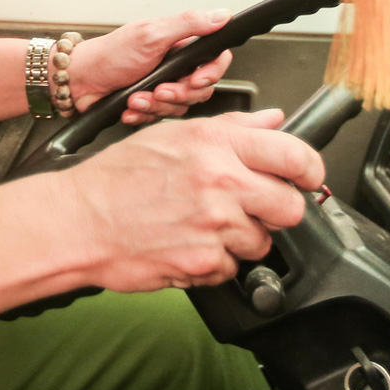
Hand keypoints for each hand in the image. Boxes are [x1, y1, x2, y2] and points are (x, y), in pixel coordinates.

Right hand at [54, 109, 324, 290]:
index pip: (293, 155)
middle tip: (251, 207)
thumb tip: (273, 120)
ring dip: (241, 239)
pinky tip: (188, 244)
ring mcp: (214, 225)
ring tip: (204, 226)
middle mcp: (220, 181)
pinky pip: (232, 269)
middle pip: (290, 207)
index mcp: (215, 144)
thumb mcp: (172, 135)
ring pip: (262, 242)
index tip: (309, 178)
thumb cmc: (117, 178)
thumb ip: (231, 128)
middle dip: (275, 211)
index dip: (311, 170)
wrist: (78, 221)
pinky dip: (215, 263)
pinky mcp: (204, 263)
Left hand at [68, 8, 234, 124]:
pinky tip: (129, 107)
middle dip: (178, 94)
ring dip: (156, 106)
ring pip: (181, 107)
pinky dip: (143, 115)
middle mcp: (174, 65)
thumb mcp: (150, 35)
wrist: (79, 81)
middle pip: (201, 89)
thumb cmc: (109, 55)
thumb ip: (188, 24)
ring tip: (136, 98)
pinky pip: (160, 118)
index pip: (215, 58)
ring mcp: (163, 86)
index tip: (195, 80)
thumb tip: (221, 14)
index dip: (211, 73)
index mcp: (179, 45)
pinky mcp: (150, 105)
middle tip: (159, 90)